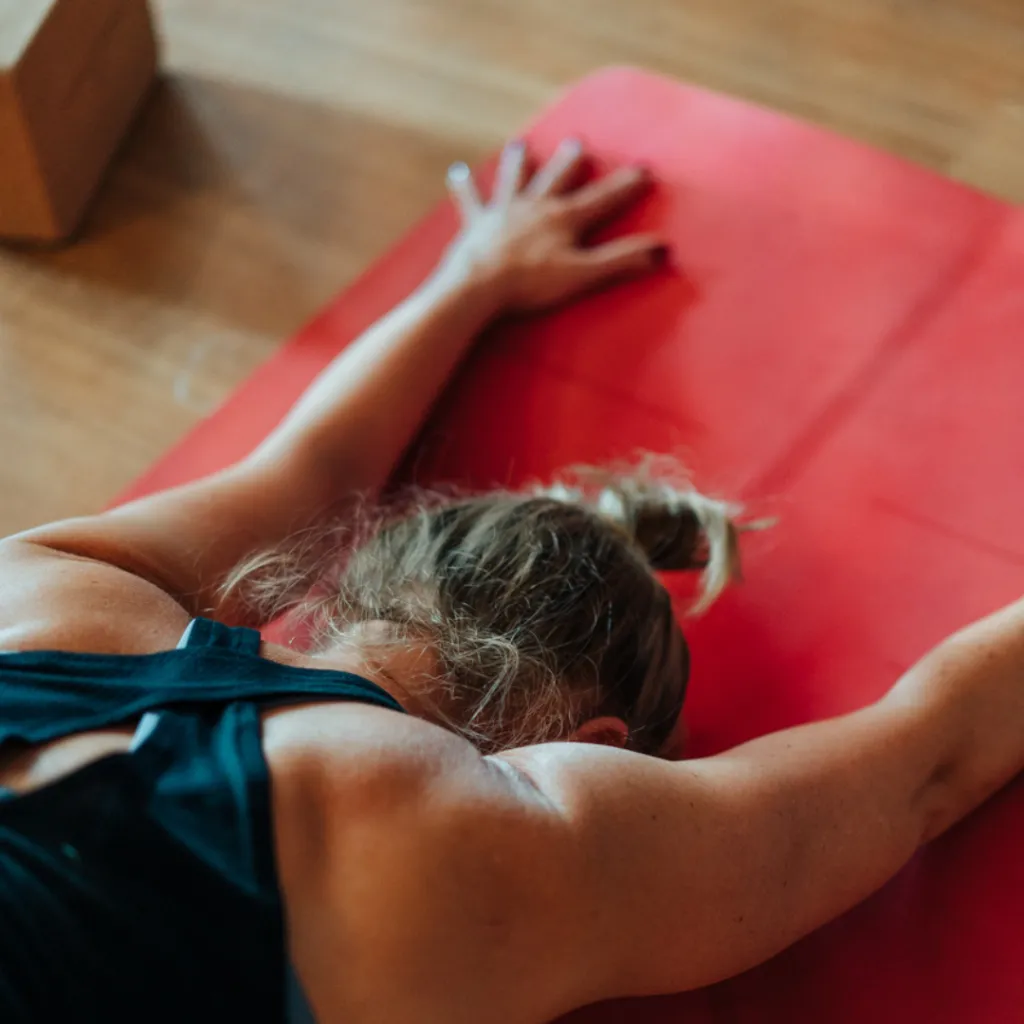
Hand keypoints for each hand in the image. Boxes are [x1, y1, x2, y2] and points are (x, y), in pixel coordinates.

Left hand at [439, 139, 666, 312]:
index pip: (603, 198)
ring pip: (513, 179)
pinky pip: (469, 201)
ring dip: (518, 162)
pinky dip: (464, 187)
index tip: (644, 169)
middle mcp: (535, 205)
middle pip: (556, 177)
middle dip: (570, 162)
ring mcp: (503, 211)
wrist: (478, 285)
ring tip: (519, 146)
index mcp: (563, 218)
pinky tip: (456, 173)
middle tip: (577, 143)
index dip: (625, 186)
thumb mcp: (583, 274)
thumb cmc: (531, 283)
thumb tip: (663, 250)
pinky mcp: (476, 224)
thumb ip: (621, 260)